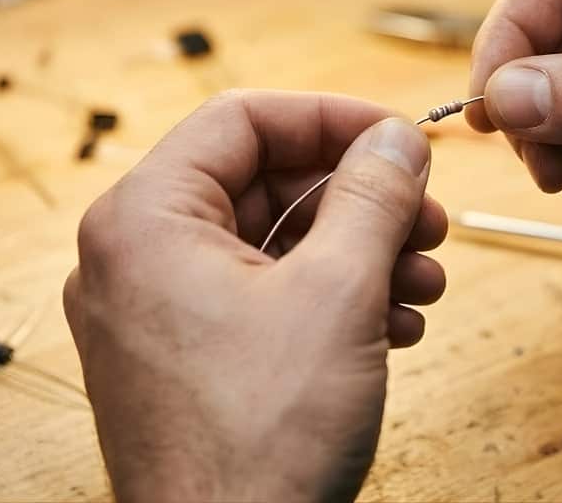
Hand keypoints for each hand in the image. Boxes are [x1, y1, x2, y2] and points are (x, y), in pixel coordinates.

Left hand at [64, 91, 447, 502]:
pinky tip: (391, 325)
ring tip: (422, 283)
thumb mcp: (337, 294)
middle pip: (263, 183)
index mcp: (143, 221)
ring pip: (269, 246)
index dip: (332, 118)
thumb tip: (394, 139)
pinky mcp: (181, 362)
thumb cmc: (257, 443)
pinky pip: (259, 299)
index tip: (398, 138)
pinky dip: (328, 301)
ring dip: (357, 254)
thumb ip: (371, 197)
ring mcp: (153, 315)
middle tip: (428, 220)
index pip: (241, 120)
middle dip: (359, 200)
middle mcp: (133, 260)